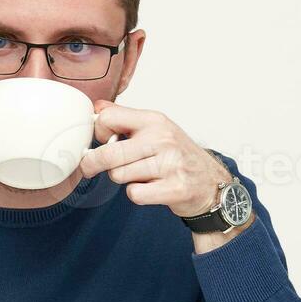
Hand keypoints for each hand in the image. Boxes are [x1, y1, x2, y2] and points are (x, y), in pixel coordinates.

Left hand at [78, 101, 238, 218]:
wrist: (211, 182)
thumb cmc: (178, 154)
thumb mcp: (155, 128)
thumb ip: (124, 118)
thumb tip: (97, 107)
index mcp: (154, 120)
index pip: (108, 119)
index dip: (98, 132)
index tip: (102, 140)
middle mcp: (162, 139)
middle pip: (108, 153)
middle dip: (92, 163)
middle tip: (89, 167)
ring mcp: (170, 164)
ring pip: (119, 175)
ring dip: (123, 179)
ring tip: (140, 174)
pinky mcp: (174, 188)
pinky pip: (134, 194)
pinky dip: (136, 194)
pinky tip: (149, 188)